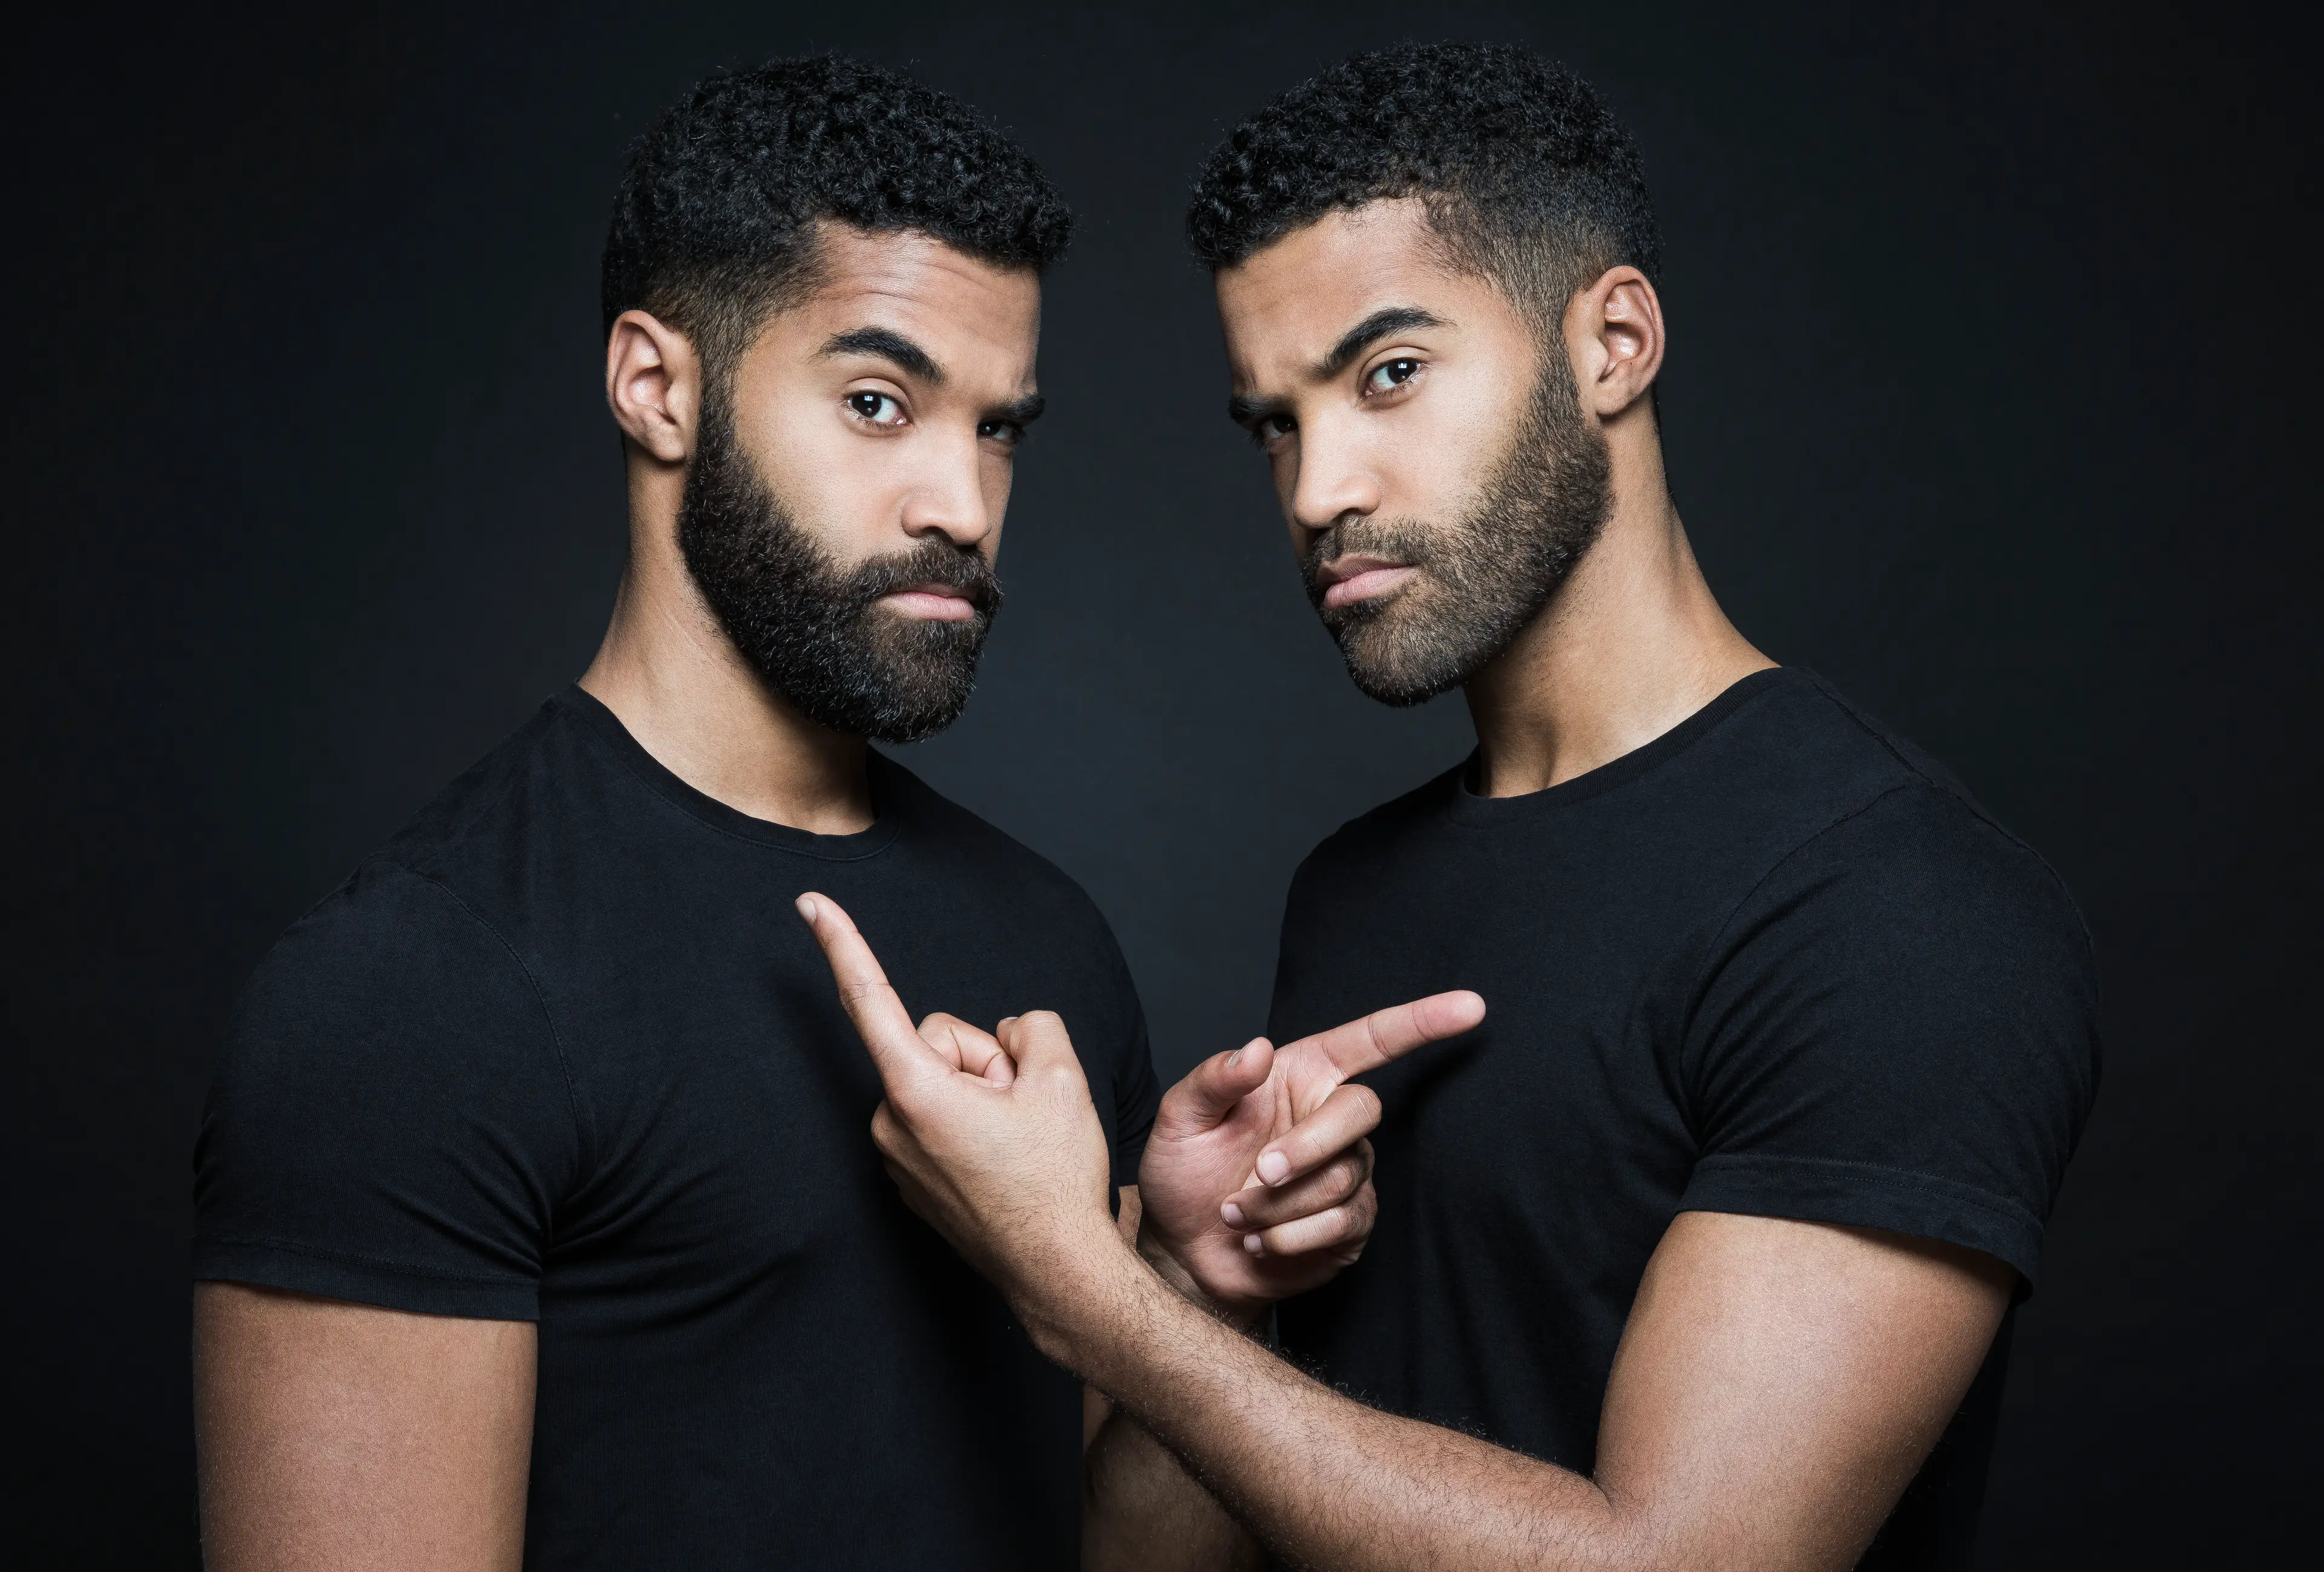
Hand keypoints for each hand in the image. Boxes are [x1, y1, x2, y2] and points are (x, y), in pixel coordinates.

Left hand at [795, 892, 1126, 1318]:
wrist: (1058, 1272)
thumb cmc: (1057, 1182)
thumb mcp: (1064, 1080)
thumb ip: (1033, 1027)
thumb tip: (1011, 1036)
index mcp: (916, 1091)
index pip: (871, 999)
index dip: (841, 943)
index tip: (808, 903)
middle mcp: (890, 1123)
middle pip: (937, 1043)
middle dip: (984, 1062)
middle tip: (1022, 1111)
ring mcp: (895, 1157)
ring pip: (941, 1083)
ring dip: (981, 1098)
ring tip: (1016, 1144)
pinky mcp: (909, 1180)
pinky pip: (938, 1120)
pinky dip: (971, 1127)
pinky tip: (1002, 1163)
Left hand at [1135, 991, 1484, 1319]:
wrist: (1185, 1252)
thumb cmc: (1183, 1173)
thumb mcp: (1180, 1118)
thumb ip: (1214, 1080)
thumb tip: (1256, 1049)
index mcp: (1302, 1075)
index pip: (1372, 1040)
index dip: (1422, 1021)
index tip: (1471, 1007)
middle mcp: (1331, 1118)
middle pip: (1361, 1111)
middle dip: (1309, 1146)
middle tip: (1259, 1172)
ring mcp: (1348, 1172)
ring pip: (1343, 1177)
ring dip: (1280, 1203)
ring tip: (1235, 1213)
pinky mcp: (1351, 1224)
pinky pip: (1342, 1223)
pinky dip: (1291, 1236)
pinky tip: (1258, 1239)